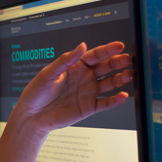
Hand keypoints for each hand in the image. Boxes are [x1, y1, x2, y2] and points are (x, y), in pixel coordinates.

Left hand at [13, 41, 131, 135]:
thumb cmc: (37, 92)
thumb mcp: (48, 73)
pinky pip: (105, 103)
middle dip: (117, 63)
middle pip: (105, 68)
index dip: (107, 50)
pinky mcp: (88, 107)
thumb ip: (66, 60)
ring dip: (119, 79)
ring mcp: (88, 92)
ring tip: (129, 74)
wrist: (32, 116)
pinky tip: (122, 95)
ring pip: (109, 84)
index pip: (95, 55)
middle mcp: (84, 78)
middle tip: (127, 59)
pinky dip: (115, 100)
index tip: (118, 46)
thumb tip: (81, 46)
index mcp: (75, 66)